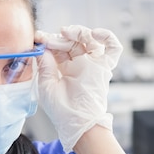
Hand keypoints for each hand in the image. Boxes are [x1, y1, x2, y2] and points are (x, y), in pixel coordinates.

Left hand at [35, 25, 122, 152]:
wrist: (77, 122)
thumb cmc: (60, 110)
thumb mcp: (46, 85)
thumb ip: (44, 66)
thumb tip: (43, 48)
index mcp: (64, 70)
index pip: (59, 48)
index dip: (49, 40)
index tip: (39, 37)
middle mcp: (80, 65)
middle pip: (73, 42)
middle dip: (60, 37)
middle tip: (50, 39)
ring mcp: (93, 65)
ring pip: (90, 40)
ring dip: (79, 32)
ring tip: (67, 33)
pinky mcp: (104, 67)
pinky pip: (113, 47)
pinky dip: (107, 36)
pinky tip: (94, 34)